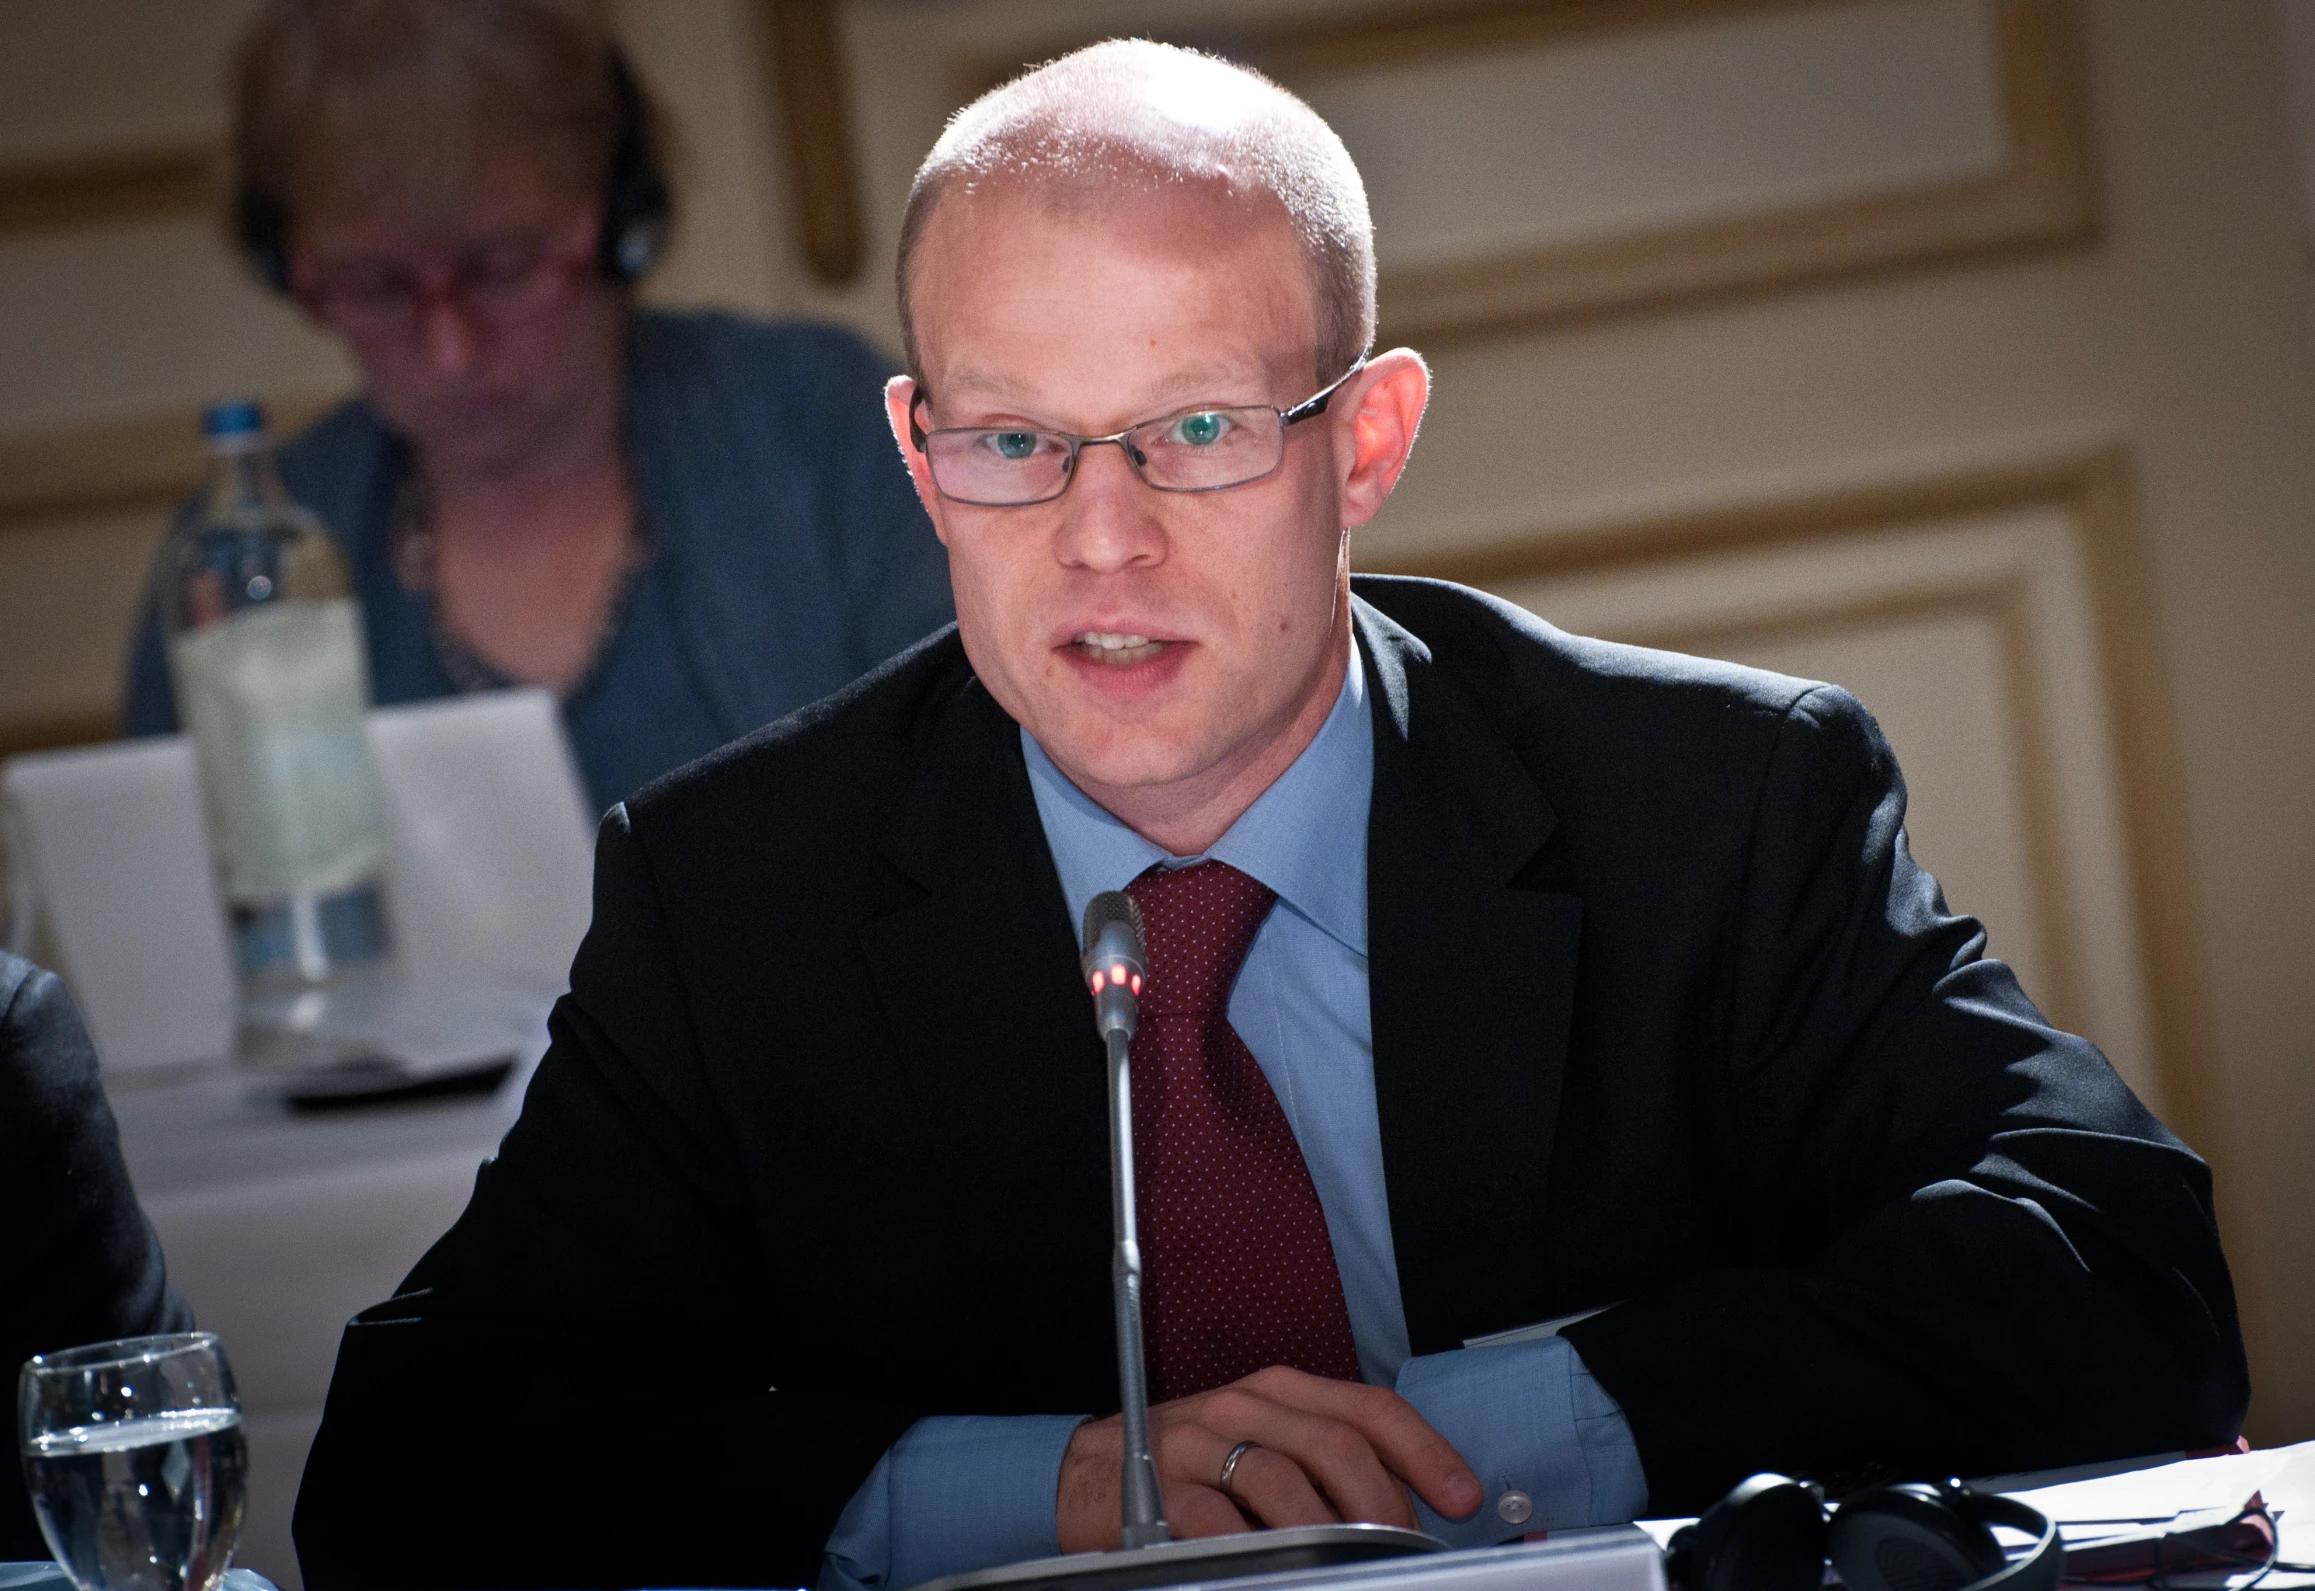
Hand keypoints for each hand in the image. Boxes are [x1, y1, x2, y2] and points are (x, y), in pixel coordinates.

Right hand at [1056, 1366, 1480, 1550]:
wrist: (1092, 1470)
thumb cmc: (1197, 1464)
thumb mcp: (1267, 1445)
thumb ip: (1329, 1467)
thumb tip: (1407, 1509)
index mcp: (1283, 1391)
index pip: (1369, 1407)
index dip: (1424, 1451)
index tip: (1460, 1496)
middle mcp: (1245, 1405)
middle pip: (1335, 1444)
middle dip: (1383, 1503)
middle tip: (1404, 1547)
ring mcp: (1200, 1443)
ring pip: (1283, 1481)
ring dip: (1328, 1533)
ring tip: (1348, 1564)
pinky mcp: (1159, 1488)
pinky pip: (1217, 1521)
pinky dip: (1252, 1548)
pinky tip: (1271, 1565)